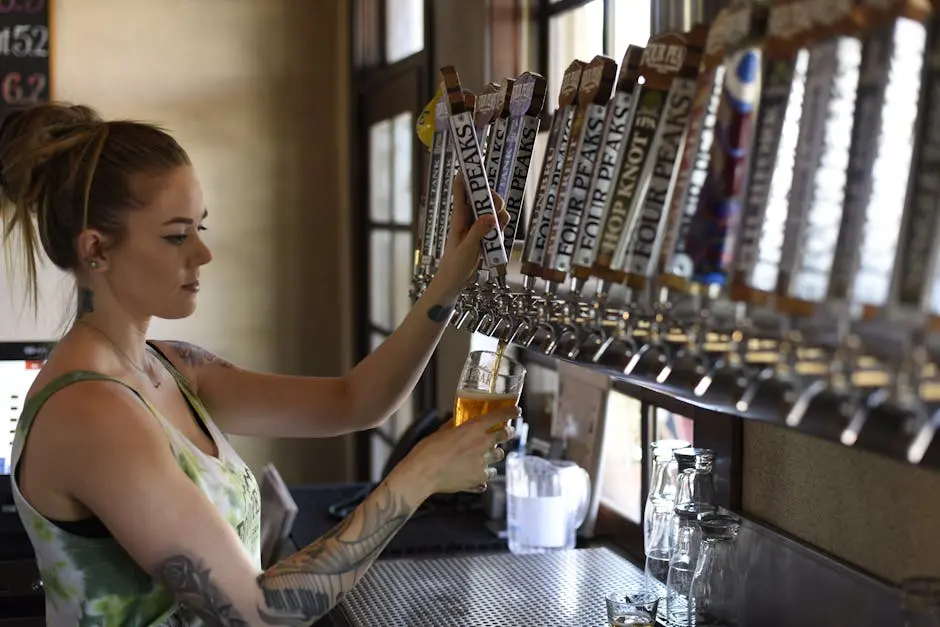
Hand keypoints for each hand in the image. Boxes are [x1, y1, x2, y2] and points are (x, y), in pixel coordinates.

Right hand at [404, 405, 517, 494]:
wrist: (422, 474)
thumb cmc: (427, 451)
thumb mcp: (441, 432)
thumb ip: (454, 426)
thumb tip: (458, 423)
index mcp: (473, 428)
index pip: (499, 416)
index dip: (510, 412)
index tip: (516, 411)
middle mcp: (482, 444)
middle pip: (505, 435)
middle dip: (507, 433)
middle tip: (506, 432)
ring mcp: (483, 462)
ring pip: (499, 456)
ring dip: (495, 454)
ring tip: (487, 455)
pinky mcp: (479, 478)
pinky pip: (489, 474)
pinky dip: (485, 473)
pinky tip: (478, 473)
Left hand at [434, 175, 509, 295]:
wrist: (454, 282)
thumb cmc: (454, 266)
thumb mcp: (467, 250)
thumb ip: (478, 232)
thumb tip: (491, 216)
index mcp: (459, 219)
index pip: (461, 193)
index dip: (466, 177)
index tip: (472, 164)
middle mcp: (468, 219)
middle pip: (482, 198)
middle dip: (493, 197)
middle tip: (497, 207)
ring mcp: (477, 227)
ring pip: (492, 210)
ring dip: (499, 213)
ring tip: (499, 225)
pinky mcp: (484, 236)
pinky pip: (496, 224)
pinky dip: (501, 225)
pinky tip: (500, 232)